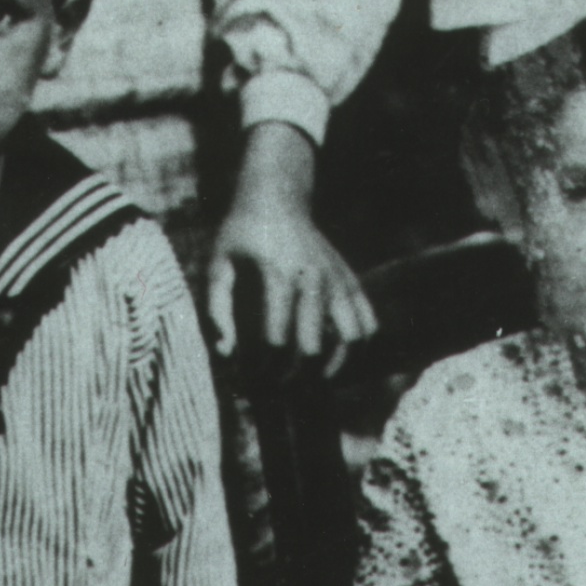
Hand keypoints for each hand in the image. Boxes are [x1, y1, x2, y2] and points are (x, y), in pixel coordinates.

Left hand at [205, 123, 376, 367]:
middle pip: (314, 348)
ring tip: (310, 379)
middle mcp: (315, 279)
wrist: (277, 196)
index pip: (276, 341)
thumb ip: (216, 310)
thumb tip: (227, 354)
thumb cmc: (240, 234)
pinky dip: (357, 347)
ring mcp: (339, 280)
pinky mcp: (352, 280)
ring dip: (333, 367)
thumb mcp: (218, 264)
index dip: (263, 371)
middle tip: (278, 389)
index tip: (250, 382)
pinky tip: (335, 358)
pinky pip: (368, 323)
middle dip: (295, 378)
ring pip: (352, 339)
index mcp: (280, 276)